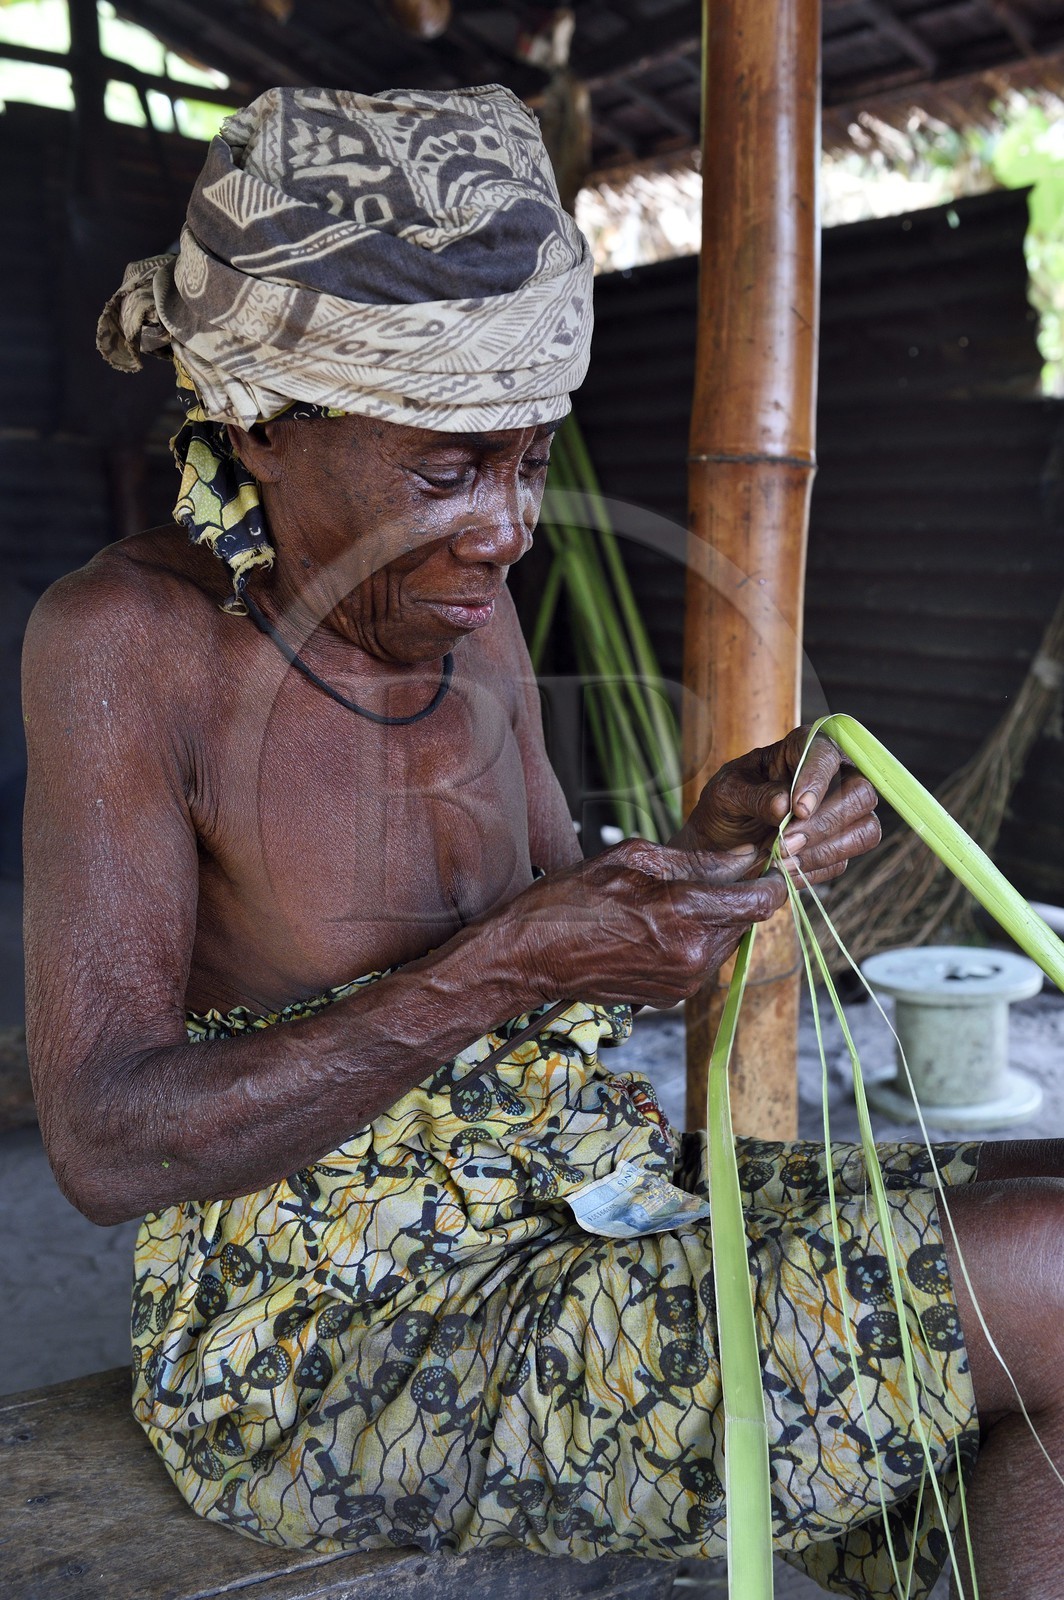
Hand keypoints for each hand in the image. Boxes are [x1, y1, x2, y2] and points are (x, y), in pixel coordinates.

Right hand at [499, 838, 787, 1008]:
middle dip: (741, 895)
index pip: (761, 900)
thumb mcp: (634, 859)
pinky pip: (705, 961)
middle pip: (748, 920)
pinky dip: (697, 940)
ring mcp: (684, 981)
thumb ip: (697, 860)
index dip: (773, 879)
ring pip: (728, 941)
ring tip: (678, 898)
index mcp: (683, 914)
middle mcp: (692, 954)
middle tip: (718, 871)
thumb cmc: (571, 899)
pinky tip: (662, 924)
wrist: (531, 956)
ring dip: (718, 918)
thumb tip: (744, 856)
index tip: (769, 863)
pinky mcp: (673, 996)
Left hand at [672, 726, 880, 885]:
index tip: (798, 809)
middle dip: (824, 823)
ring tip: (781, 860)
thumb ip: (755, 796)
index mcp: (801, 748)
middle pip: (860, 793)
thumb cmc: (725, 806)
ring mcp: (843, 812)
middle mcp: (833, 775)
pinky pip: (844, 860)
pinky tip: (784, 870)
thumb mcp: (726, 794)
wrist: (719, 844)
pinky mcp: (840, 845)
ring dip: (823, 850)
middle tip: (786, 842)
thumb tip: (784, 805)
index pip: (827, 753)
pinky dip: (813, 870)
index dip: (818, 780)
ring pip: (864, 830)